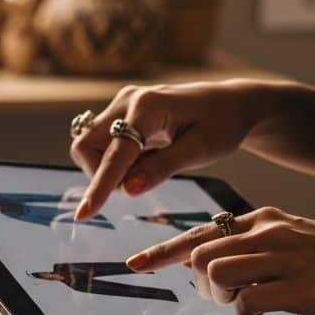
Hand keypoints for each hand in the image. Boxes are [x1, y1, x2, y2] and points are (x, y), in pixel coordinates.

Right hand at [70, 80, 260, 218]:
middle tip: (141, 181)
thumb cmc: (221, 125)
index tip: (84, 215)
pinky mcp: (121, 112)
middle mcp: (128, 100)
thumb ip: (162, 168)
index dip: (99, 186)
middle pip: (87, 146)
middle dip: (102, 174)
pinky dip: (117, 161)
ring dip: (109, 169)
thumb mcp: (200, 151)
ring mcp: (122, 104)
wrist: (229, 104)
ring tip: (149, 167)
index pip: (115, 154)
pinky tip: (148, 156)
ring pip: (90, 147)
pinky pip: (103, 144)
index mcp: (148, 107)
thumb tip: (128, 190)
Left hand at [126, 207, 314, 314]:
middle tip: (231, 297)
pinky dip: (247, 313)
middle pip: (200, 256)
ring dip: (223, 298)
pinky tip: (271, 311)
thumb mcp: (297, 239)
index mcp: (265, 219)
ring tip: (253, 302)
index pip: (200, 233)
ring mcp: (281, 258)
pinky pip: (245, 304)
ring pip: (216, 275)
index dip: (162, 251)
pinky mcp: (296, 287)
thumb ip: (257, 247)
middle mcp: (268, 232)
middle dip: (202, 284)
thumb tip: (215, 267)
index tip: (135, 264)